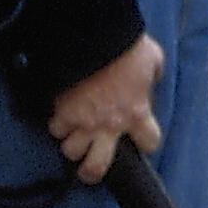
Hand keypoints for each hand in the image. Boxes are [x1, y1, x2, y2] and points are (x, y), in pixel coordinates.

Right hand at [48, 31, 164, 185]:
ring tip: (73, 138)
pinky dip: (57, 124)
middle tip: (90, 168)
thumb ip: (152, 75)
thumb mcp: (152, 59)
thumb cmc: (126, 46)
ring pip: (70, 150)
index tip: (142, 137)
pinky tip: (61, 117)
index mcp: (137, 113)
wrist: (94, 36)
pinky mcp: (63, 110)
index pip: (149, 142)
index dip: (147, 140)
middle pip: (96, 166)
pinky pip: (55, 128)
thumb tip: (150, 77)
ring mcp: (83, 121)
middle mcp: (109, 125)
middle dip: (92, 171)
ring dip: (72, 144)